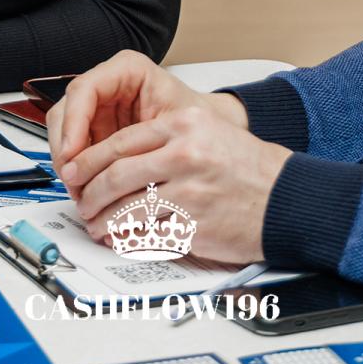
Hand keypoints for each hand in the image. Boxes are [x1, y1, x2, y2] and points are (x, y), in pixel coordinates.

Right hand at [48, 51, 246, 180]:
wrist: (209, 132)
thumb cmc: (199, 123)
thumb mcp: (178, 126)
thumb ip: (146, 141)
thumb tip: (116, 169)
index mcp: (127, 70)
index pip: (84, 90)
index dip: (72, 125)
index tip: (72, 155)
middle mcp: (108, 84)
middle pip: (66, 111)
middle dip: (65, 149)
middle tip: (73, 181)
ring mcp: (99, 108)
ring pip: (64, 132)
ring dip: (68, 164)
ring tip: (81, 192)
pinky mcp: (96, 130)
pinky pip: (75, 150)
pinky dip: (78, 171)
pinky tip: (87, 190)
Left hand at [62, 104, 288, 263]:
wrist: (288, 198)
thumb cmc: (249, 168)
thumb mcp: (209, 132)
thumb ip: (165, 139)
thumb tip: (115, 160)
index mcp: (184, 124)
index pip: (120, 142)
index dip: (89, 160)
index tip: (75, 172)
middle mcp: (185, 153)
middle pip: (115, 174)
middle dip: (89, 193)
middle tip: (81, 201)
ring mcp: (189, 191)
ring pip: (125, 206)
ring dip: (102, 220)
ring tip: (96, 223)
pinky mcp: (193, 224)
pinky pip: (146, 233)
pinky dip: (125, 238)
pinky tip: (119, 238)